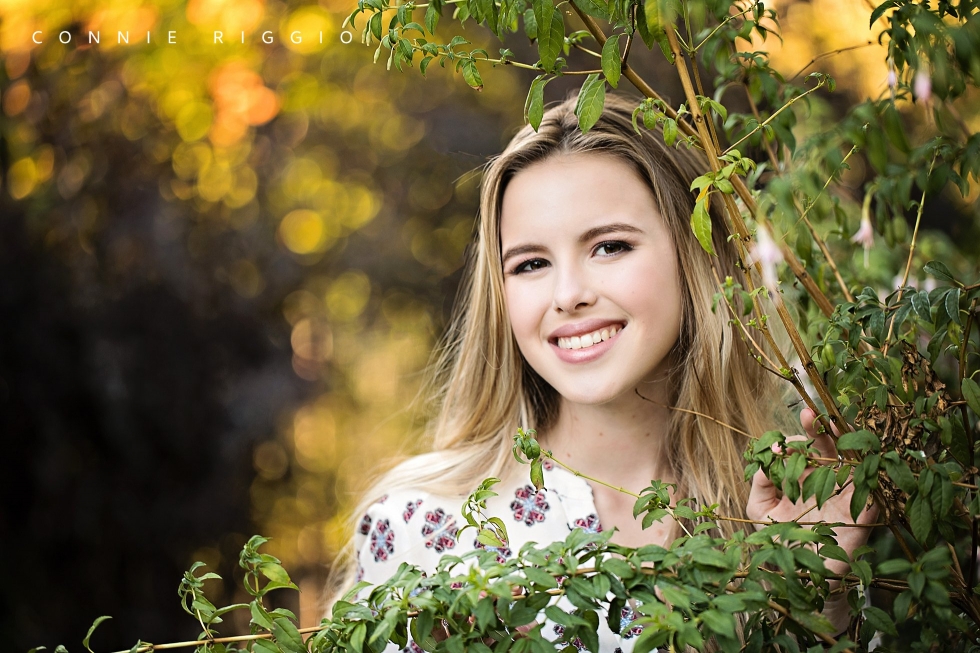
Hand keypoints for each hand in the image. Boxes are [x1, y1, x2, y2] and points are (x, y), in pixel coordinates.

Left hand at [746, 408, 879, 574]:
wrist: (807, 576)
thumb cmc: (783, 540)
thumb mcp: (761, 511)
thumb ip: (760, 485)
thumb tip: (764, 461)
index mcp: (802, 475)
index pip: (799, 449)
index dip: (790, 442)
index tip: (777, 446)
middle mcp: (825, 478)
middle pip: (828, 446)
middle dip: (819, 428)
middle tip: (809, 414)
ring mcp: (847, 491)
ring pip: (852, 458)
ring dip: (845, 440)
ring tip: (834, 424)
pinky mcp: (865, 511)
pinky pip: (872, 488)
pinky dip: (868, 473)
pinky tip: (860, 458)